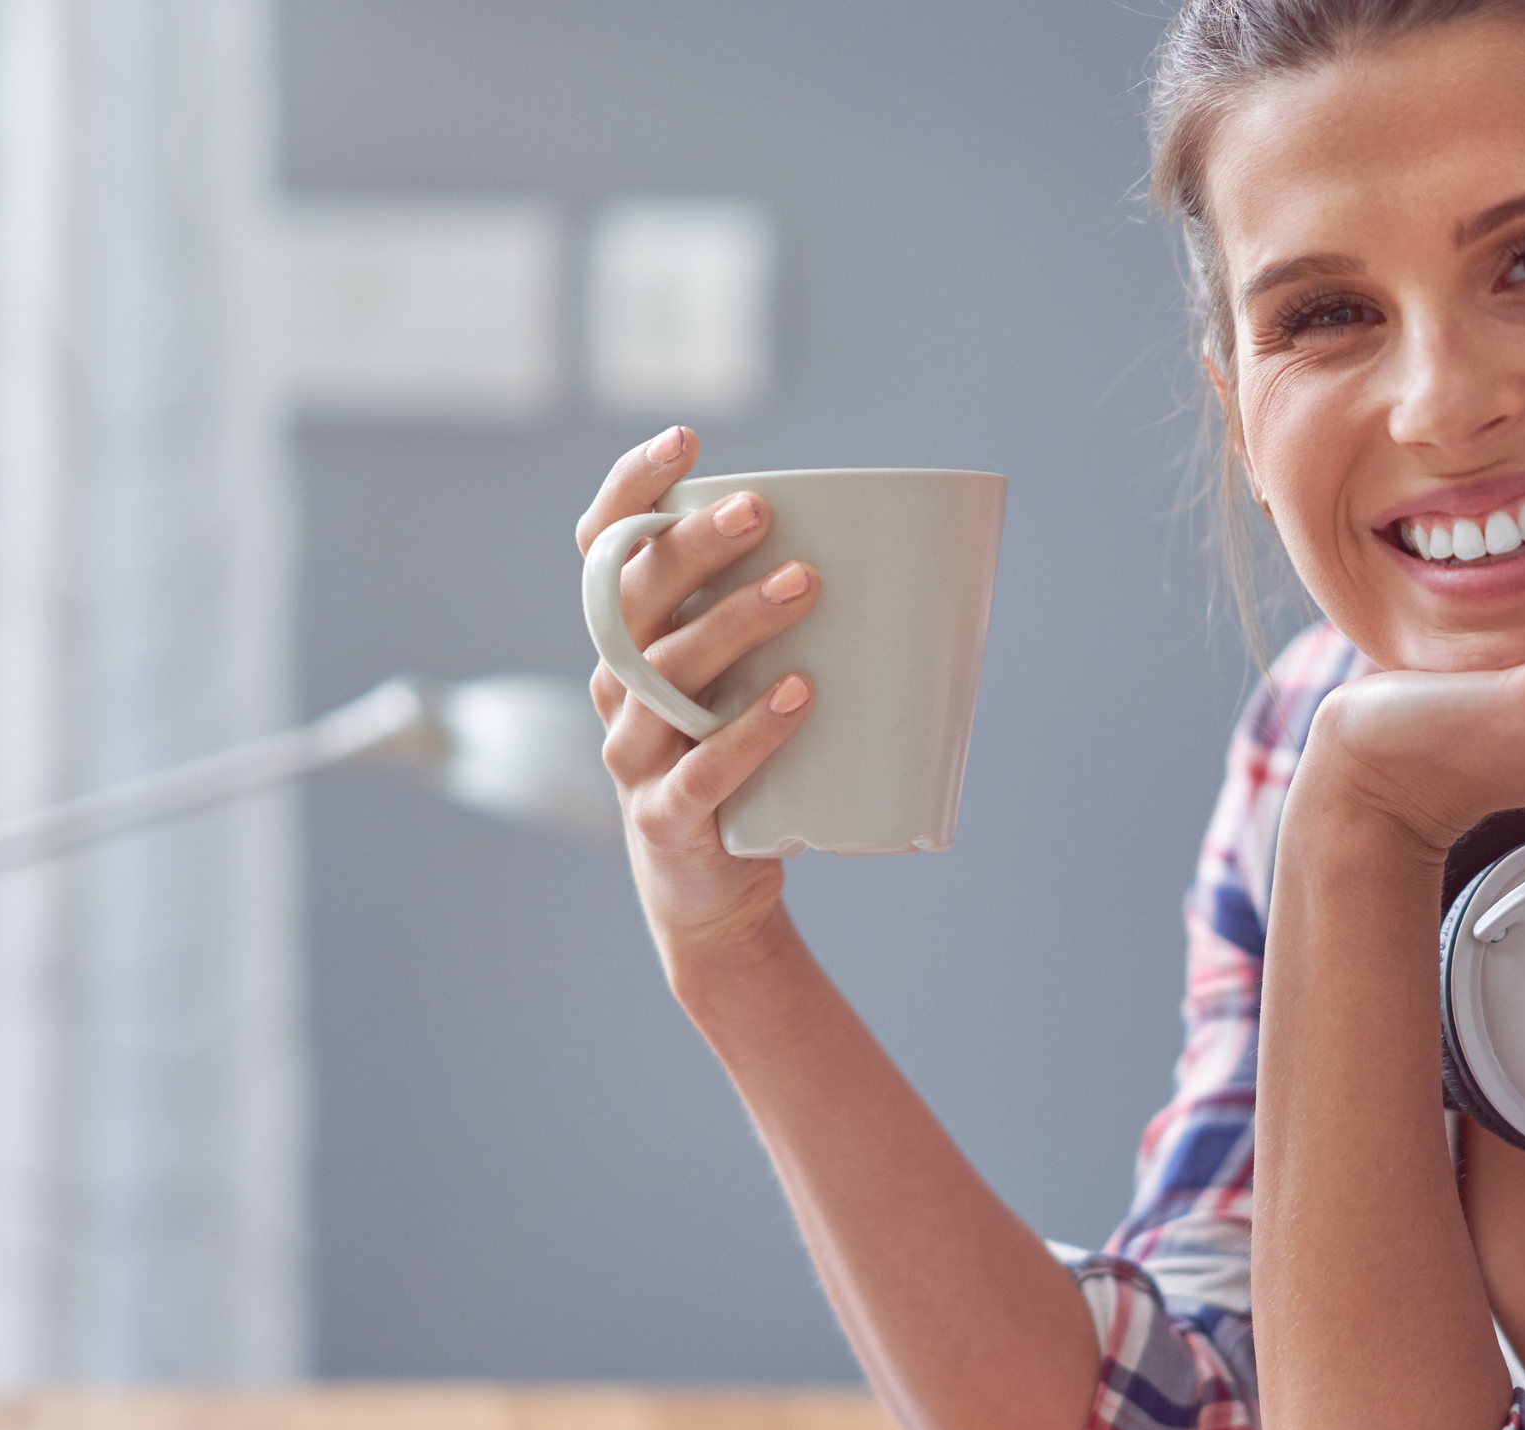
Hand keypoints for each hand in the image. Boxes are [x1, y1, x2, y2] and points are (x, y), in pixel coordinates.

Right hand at [579, 426, 821, 966]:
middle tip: (761, 509)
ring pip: (666, 676)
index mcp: (628, 641)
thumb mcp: (748, 680)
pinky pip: (702, 771)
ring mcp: (632, 755)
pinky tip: (797, 698)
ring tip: (805, 586)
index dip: (632, 490)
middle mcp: (614, 688)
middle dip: (694, 544)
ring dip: (735, 622)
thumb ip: (791, 622)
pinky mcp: (664, 819)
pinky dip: (750, 733)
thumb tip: (920, 552)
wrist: (714, 893)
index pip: (604, 549)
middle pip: (634, 599)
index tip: (684, 442)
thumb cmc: (744, 763)